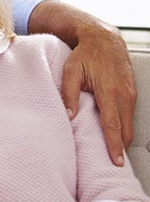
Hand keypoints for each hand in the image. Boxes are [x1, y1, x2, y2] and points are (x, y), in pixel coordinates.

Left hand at [60, 22, 136, 165]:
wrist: (105, 38)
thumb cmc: (85, 55)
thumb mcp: (71, 71)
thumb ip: (69, 94)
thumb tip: (68, 116)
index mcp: (109, 91)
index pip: (113, 125)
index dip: (115, 145)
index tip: (116, 161)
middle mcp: (124, 95)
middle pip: (125, 129)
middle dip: (121, 147)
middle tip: (112, 163)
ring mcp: (131, 94)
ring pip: (129, 123)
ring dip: (123, 138)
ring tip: (112, 152)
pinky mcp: (132, 92)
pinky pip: (130, 115)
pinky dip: (124, 127)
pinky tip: (115, 134)